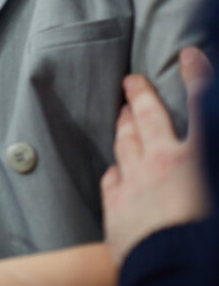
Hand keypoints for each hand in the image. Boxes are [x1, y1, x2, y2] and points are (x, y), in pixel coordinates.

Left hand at [100, 46, 212, 263]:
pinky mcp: (117, 211)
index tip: (189, 56)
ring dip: (125, 126)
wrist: (180, 276)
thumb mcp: (216, 181)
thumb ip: (208, 159)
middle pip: (148, 119)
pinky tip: (115, 168)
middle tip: (132, 82)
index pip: (201, 106)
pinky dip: (116, 169)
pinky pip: (112, 180)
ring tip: (124, 114)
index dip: (197, 78)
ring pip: (124, 145)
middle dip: (140, 96)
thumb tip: (202, 158)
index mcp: (199, 158)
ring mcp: (135, 185)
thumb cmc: (210, 239)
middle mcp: (163, 164)